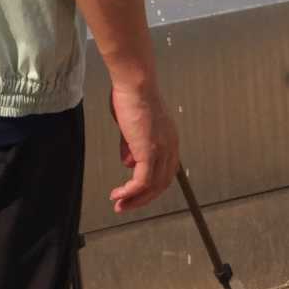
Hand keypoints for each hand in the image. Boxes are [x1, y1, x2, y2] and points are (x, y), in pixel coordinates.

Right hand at [108, 80, 178, 213]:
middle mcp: (170, 147)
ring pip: (153, 186)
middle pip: (161, 184)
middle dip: (142, 198)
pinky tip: (118, 194)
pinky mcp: (150, 152)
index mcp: (169, 140)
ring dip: (135, 199)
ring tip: (119, 205)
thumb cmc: (131, 95)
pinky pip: (142, 181)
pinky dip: (130, 192)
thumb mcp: (130, 125)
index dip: (150, 185)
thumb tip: (128, 162)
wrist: (134, 83)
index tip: (134, 193)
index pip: (164, 171)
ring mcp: (162, 150)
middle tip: (125, 205)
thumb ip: (130, 145)